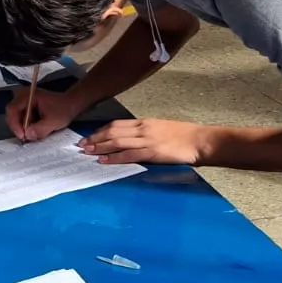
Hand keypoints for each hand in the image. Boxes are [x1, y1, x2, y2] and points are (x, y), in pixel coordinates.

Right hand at [6, 88, 83, 140]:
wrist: (71, 104)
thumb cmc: (63, 109)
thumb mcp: (54, 121)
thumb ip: (40, 129)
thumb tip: (28, 135)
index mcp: (28, 95)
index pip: (12, 110)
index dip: (15, 124)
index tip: (22, 135)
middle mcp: (23, 96)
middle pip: (12, 114)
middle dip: (18, 127)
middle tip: (26, 137)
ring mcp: (24, 101)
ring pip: (16, 117)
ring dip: (23, 127)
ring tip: (33, 133)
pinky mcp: (27, 107)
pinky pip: (21, 118)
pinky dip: (26, 126)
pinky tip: (35, 129)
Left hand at [78, 118, 209, 165]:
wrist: (200, 141)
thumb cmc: (184, 136)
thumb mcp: (162, 129)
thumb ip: (146, 132)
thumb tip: (132, 139)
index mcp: (145, 122)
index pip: (117, 124)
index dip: (101, 130)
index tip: (90, 136)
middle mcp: (143, 129)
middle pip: (112, 132)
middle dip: (95, 138)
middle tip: (81, 145)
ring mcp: (147, 140)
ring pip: (116, 141)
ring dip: (99, 147)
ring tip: (87, 152)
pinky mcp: (152, 152)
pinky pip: (128, 154)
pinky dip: (113, 157)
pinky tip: (103, 160)